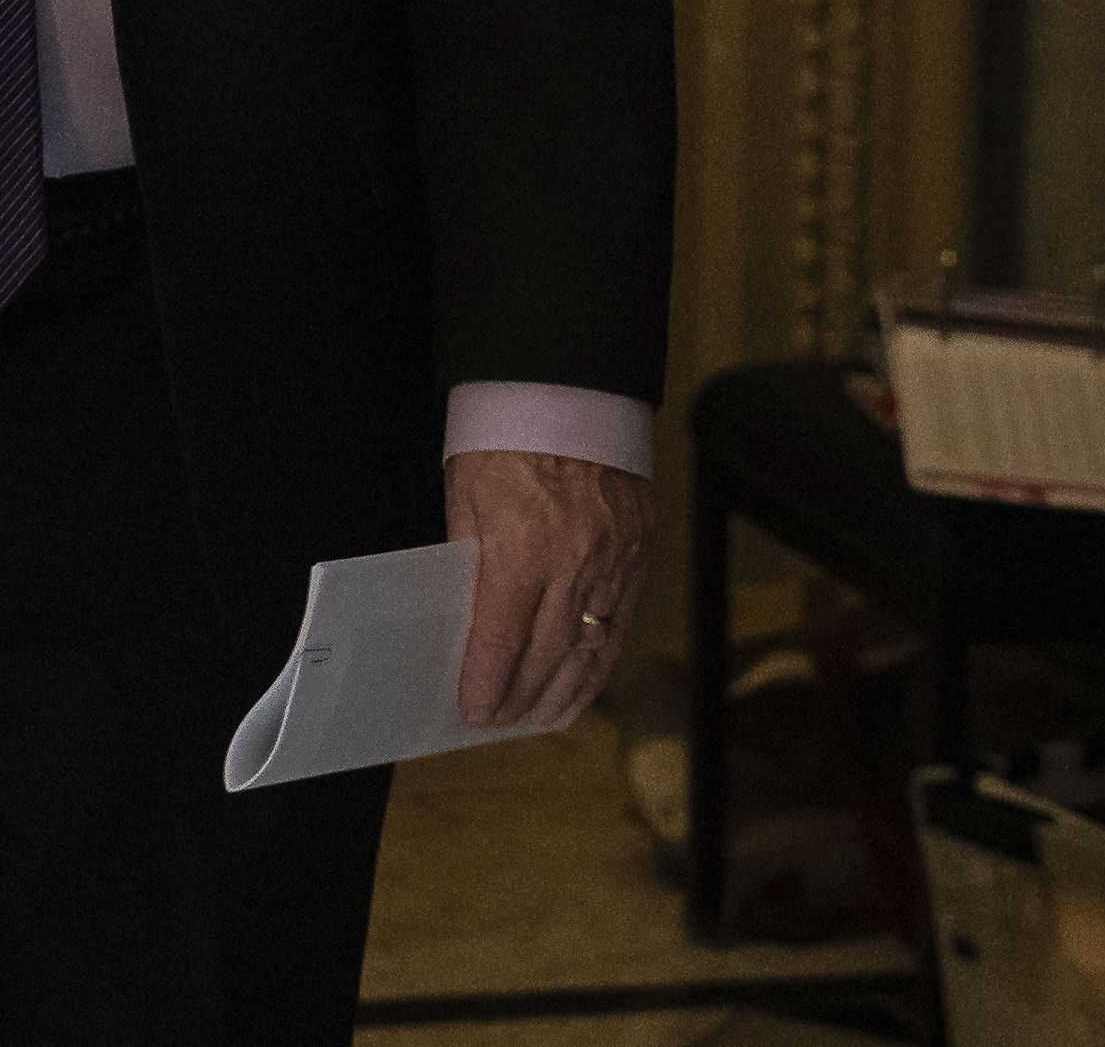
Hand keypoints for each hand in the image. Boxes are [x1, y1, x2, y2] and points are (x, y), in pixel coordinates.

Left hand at [447, 448, 648, 729]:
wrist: (567, 384)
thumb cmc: (502, 436)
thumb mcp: (464, 496)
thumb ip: (469, 560)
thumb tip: (468, 620)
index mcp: (521, 547)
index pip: (503, 637)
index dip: (489, 682)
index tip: (474, 710)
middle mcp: (574, 560)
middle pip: (551, 651)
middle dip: (524, 695)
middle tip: (501, 720)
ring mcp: (615, 556)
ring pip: (595, 643)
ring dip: (568, 688)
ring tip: (544, 717)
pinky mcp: (640, 546)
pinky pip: (622, 616)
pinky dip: (603, 654)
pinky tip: (586, 676)